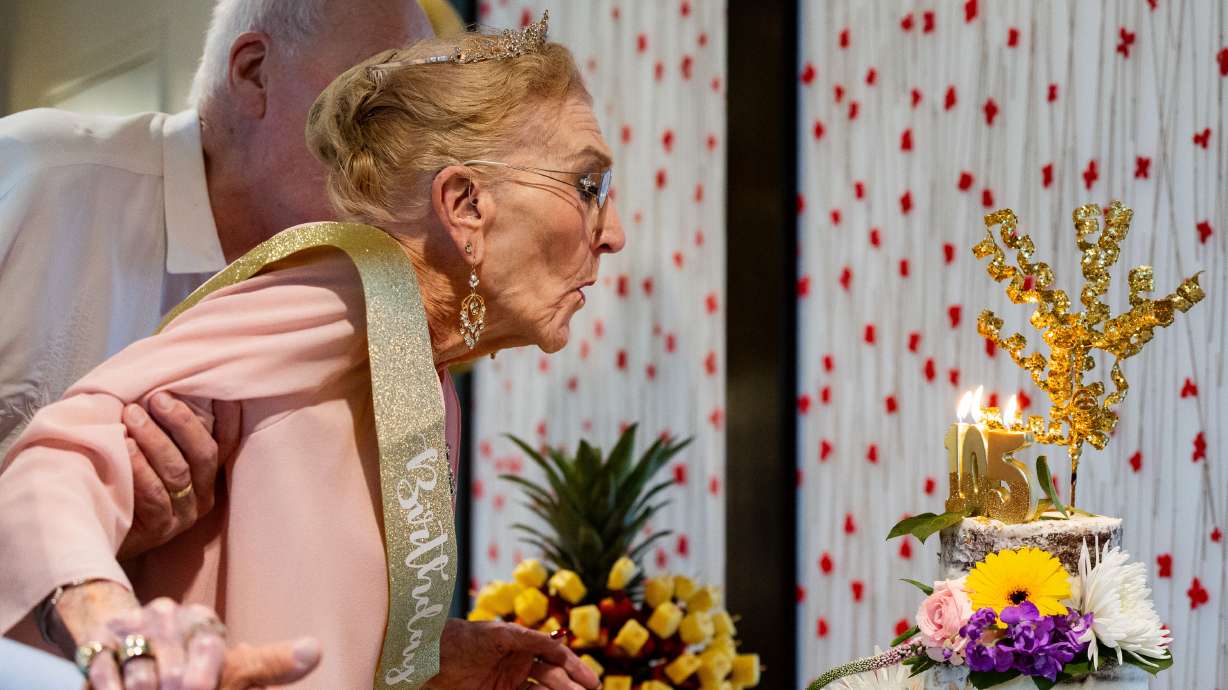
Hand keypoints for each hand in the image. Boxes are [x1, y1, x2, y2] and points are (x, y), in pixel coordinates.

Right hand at [53, 589, 320, 689]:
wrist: (135, 647)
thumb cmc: (197, 666)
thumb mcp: (238, 668)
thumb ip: (272, 663)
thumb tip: (315, 650)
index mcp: (203, 622)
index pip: (207, 644)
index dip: (204, 670)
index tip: (202, 689)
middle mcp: (167, 617)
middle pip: (170, 660)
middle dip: (170, 686)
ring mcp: (132, 628)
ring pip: (137, 666)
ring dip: (141, 689)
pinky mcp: (98, 642)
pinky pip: (101, 668)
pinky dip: (109, 686)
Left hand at [118, 395, 241, 559]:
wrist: (94, 527)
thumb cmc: (119, 480)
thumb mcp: (149, 452)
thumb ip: (164, 430)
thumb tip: (163, 389)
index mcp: (207, 474)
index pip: (226, 441)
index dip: (228, 417)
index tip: (217, 389)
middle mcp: (203, 494)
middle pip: (205, 453)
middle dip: (182, 422)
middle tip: (157, 399)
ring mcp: (184, 514)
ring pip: (179, 471)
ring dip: (155, 440)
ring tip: (132, 415)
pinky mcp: (161, 529)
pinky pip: (155, 495)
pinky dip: (141, 468)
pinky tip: (125, 447)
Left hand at [428, 619, 598, 689]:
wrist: (432, 656)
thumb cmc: (466, 637)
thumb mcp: (501, 634)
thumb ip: (531, 639)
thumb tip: (561, 642)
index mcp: (524, 645)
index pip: (557, 659)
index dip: (576, 670)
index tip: (593, 683)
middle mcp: (520, 664)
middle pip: (553, 679)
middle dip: (571, 687)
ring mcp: (509, 683)